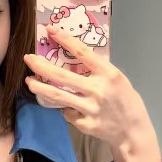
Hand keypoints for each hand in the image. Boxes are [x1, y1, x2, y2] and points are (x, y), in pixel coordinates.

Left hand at [23, 26, 155, 149]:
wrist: (133, 131)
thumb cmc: (126, 101)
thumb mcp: (117, 79)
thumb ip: (98, 70)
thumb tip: (72, 57)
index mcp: (108, 74)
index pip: (82, 52)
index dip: (65, 40)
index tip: (50, 30)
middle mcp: (98, 90)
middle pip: (62, 76)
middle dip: (41, 66)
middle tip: (28, 59)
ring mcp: (90, 108)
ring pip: (58, 96)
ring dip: (40, 88)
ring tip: (29, 82)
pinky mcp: (85, 124)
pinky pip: (68, 113)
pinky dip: (66, 109)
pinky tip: (70, 107)